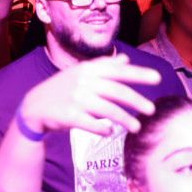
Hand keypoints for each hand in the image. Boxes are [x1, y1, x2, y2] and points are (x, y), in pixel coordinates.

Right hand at [16, 54, 160, 137]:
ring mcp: (76, 99)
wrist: (35, 106)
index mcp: (88, 69)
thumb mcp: (81, 73)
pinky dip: (101, 128)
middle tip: (151, 109)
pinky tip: (110, 132)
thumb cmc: (63, 88)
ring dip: (124, 119)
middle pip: (116, 91)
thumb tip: (125, 59)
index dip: (138, 74)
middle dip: (136, 100)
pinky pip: (90, 124)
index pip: (118, 71)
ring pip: (106, 109)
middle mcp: (83, 82)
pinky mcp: (69, 116)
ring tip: (137, 127)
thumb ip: (104, 66)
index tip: (157, 78)